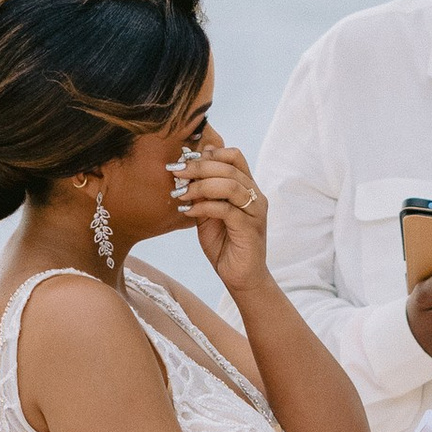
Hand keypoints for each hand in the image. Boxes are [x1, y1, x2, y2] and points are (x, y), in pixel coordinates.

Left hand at [175, 126, 268, 293]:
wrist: (240, 277)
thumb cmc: (224, 246)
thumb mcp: (207, 214)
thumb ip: (202, 193)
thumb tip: (187, 169)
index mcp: (247, 188)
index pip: (234, 156)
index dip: (210, 153)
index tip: (185, 160)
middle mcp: (255, 196)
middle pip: (230, 166)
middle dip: (199, 166)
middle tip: (176, 171)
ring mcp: (255, 212)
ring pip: (230, 185)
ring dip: (201, 185)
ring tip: (181, 193)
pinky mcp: (249, 229)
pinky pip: (226, 210)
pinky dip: (204, 207)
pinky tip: (188, 211)